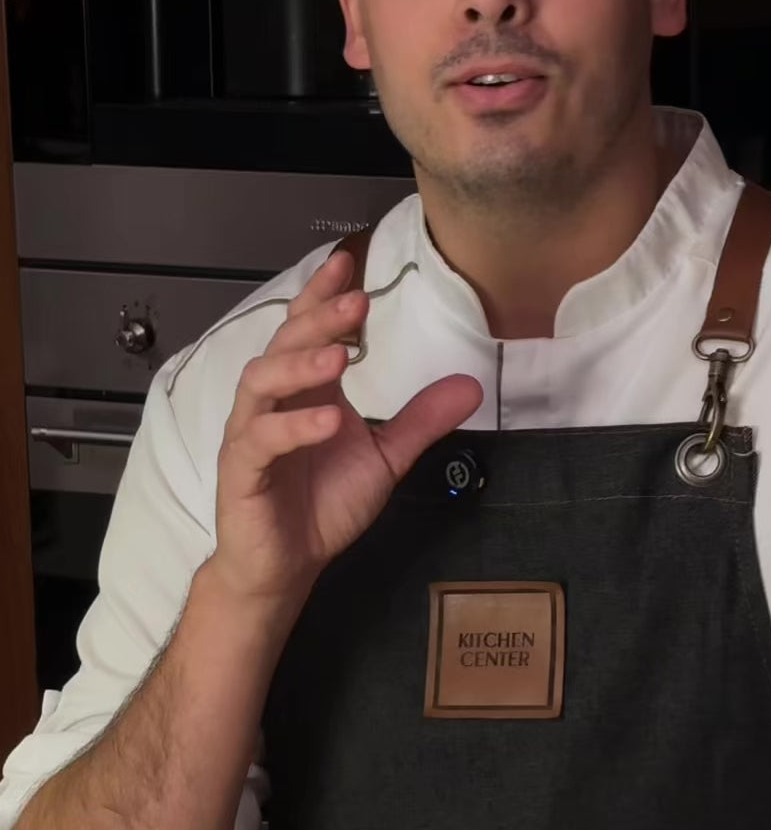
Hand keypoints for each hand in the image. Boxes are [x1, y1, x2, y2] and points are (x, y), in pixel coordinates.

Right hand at [210, 249, 482, 602]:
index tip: (347, 265)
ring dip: (300, 366)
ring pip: (261, 383)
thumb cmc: (324, 504)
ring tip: (338, 359)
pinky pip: (260, 441)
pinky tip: (327, 421)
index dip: (322, 298)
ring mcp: (252, 434)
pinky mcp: (241, 472)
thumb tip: (470, 386)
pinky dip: (293, 428)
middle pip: (285, 345)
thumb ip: (420, 421)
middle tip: (356, 304)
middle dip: (319, 321)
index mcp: (306, 393)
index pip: (307, 332)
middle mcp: (274, 403)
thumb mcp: (384, 457)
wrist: (287, 564)